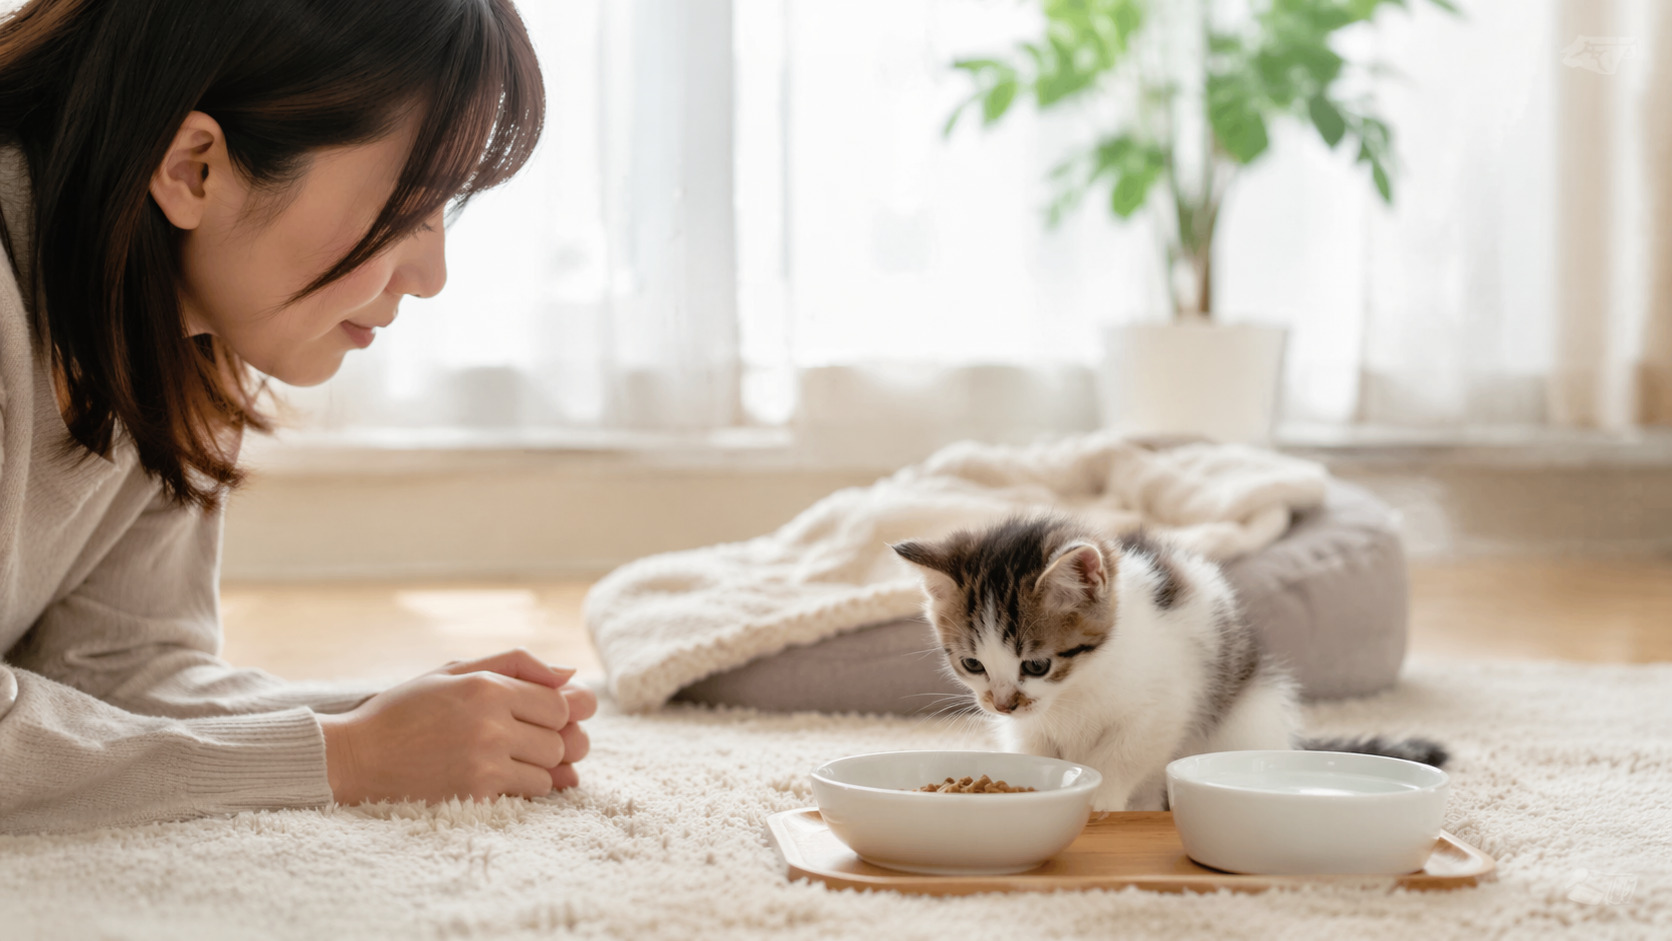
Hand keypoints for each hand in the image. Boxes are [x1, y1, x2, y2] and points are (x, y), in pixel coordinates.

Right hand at [319, 648, 597, 804]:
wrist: (355, 758)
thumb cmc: (405, 710)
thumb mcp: (455, 672)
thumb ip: (517, 664)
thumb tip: (572, 674)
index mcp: (487, 687)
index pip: (562, 704)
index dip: (560, 713)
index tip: (540, 717)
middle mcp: (491, 724)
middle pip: (562, 741)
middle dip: (552, 742)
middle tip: (523, 741)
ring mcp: (484, 763)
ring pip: (550, 771)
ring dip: (538, 768)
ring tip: (504, 759)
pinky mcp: (475, 796)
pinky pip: (528, 794)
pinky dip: (521, 788)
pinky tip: (493, 777)